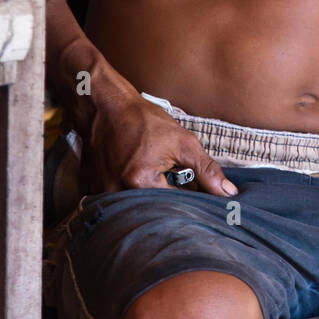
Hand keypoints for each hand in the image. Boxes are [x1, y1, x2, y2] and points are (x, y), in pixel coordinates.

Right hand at [82, 90, 237, 197]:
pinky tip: (133, 175)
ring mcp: (100, 192)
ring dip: (148, 198)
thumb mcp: (182, 141)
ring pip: (134, 208)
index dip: (190, 198)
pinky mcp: (90, 190)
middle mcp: (116, 192)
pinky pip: (115, 202)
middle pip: (153, 211)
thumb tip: (228, 193)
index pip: (176, 206)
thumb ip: (206, 170)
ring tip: (151, 176)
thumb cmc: (143, 120)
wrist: (106, 107)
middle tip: (173, 182)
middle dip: (168, 201)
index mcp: (140, 181)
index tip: (195, 189)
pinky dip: (128, 194)